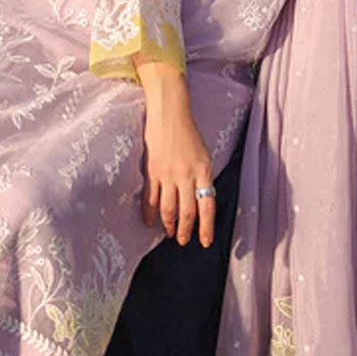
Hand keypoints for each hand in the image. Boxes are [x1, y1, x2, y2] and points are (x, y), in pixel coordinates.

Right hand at [138, 74, 215, 247]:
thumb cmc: (189, 133)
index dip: (206, 227)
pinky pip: (150, 197)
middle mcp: (186, 176)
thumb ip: (202, 178)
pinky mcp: (152, 171)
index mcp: (203, 172)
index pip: (207, 206)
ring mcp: (167, 174)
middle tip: (183, 242)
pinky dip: (149, 212)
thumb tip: (200, 200)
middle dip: (185, 230)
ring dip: (168, 225)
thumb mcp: (204, 155)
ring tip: (169, 234)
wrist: (170, 114)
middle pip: (187, 211)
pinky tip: (149, 222)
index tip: (206, 242)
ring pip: (168, 208)